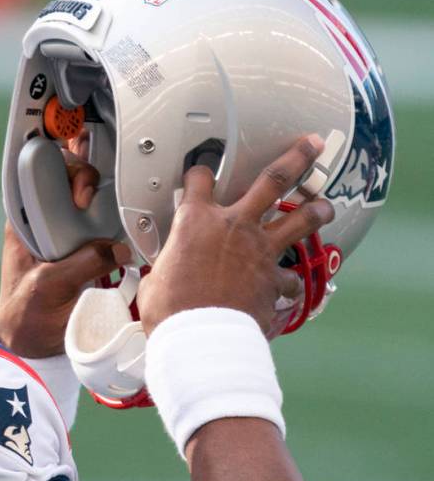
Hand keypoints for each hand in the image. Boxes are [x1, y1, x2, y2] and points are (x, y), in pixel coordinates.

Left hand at [0, 147, 129, 357]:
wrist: (33, 344)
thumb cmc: (26, 314)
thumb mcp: (50, 287)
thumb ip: (82, 265)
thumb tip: (116, 249)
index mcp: (23, 221)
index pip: (37, 174)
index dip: (57, 167)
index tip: (76, 185)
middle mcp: (44, 220)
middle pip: (68, 177)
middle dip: (85, 174)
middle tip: (90, 197)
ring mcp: (66, 232)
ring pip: (89, 196)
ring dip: (106, 190)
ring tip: (118, 186)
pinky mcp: (86, 246)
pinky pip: (104, 222)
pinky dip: (118, 216)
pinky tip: (130, 209)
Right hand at [138, 135, 335, 335]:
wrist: (200, 335)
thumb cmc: (172, 309)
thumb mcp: (156, 278)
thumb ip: (166, 267)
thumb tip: (160, 275)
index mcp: (196, 221)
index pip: (199, 180)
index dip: (199, 172)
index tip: (201, 172)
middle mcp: (234, 226)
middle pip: (274, 180)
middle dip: (296, 158)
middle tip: (310, 146)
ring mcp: (260, 251)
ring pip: (300, 219)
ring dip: (316, 209)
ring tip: (325, 204)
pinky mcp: (275, 279)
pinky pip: (291, 277)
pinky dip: (291, 280)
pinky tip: (291, 282)